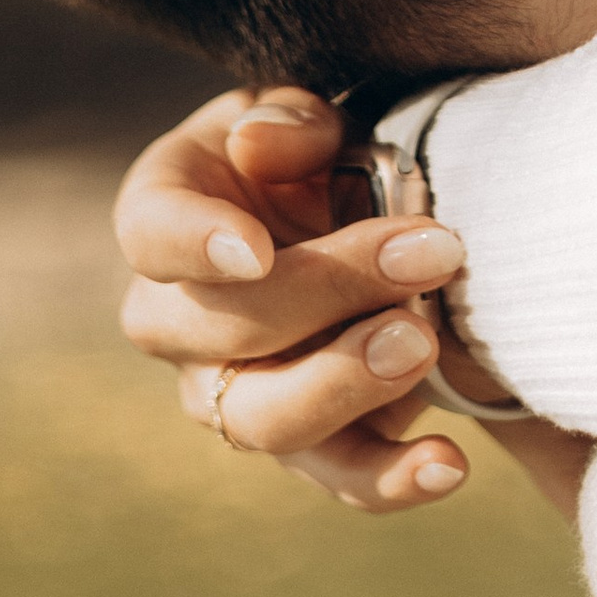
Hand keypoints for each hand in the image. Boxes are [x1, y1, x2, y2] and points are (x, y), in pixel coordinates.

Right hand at [113, 84, 589, 518]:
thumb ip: (286, 124)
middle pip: (218, 331)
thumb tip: (257, 144)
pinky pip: (336, 474)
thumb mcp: (302, 118)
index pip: (151, 233)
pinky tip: (446, 463)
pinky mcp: (304, 441)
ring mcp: (230, 393)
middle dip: (325, 291)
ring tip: (422, 342)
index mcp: (164, 217)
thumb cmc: (314, 157)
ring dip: (346, 383)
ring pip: (264, 418)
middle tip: (426, 251)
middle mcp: (177, 320)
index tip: (256, 247)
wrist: (357, 219)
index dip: (195, 242)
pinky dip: (390, 478)